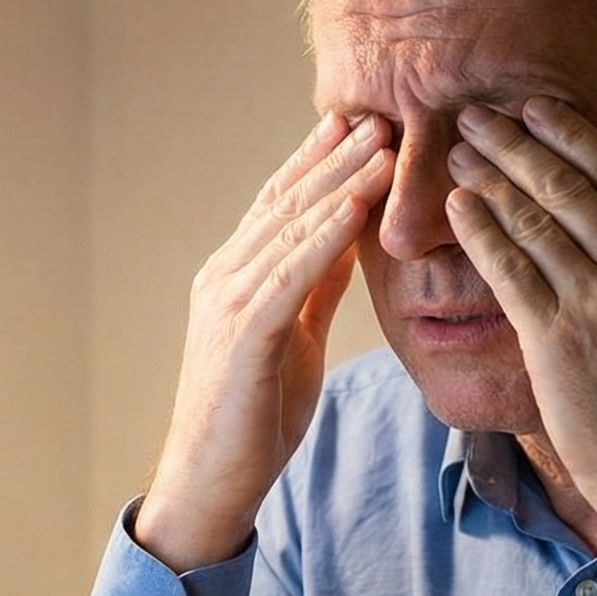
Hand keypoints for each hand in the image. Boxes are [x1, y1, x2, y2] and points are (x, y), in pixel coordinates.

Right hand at [134, 113, 394, 571]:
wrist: (211, 482)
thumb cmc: (254, 417)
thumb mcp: (296, 338)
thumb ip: (317, 287)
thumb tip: (350, 239)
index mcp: (236, 278)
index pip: (281, 205)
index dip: (319, 161)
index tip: (359, 123)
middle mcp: (225, 277)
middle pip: (287, 202)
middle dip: (336, 156)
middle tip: (382, 114)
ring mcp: (229, 303)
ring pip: (291, 227)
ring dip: (341, 181)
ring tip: (385, 145)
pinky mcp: (243, 334)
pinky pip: (291, 273)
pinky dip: (326, 235)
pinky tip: (358, 206)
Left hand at [443, 96, 596, 549]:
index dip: (572, 134)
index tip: (537, 109)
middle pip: (567, 186)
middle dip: (514, 143)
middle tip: (476, 116)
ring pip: (532, 222)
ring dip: (489, 178)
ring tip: (458, 152)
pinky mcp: (554, 341)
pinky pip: (508, 270)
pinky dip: (480, 232)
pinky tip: (458, 207)